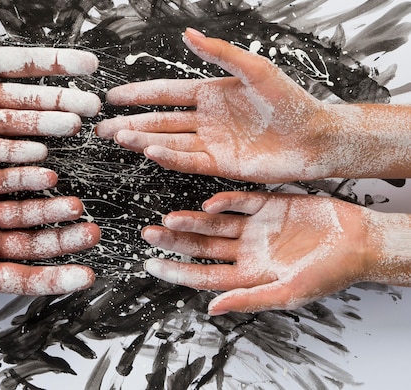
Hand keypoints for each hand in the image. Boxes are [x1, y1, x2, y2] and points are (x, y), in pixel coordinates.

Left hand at [0, 0, 100, 161]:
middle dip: (63, 100)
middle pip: (31, 98)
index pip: (29, 64)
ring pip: (17, 125)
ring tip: (74, 126)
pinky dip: (15, 152)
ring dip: (46, 126)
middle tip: (92, 105)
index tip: (90, 64)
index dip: (60, 63)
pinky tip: (39, 153)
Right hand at [0, 166, 99, 357]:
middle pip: (35, 243)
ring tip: (74, 205)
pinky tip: (46, 175)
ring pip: (25, 211)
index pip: (27, 278)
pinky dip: (24, 178)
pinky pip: (3, 181)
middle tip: (92, 233)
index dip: (58, 278)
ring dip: (50, 208)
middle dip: (63, 240)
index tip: (87, 276)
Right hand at [95, 28, 338, 182]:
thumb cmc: (292, 101)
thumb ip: (220, 53)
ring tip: (118, 137)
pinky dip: (169, 157)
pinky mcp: (221, 165)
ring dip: (142, 140)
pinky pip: (188, 160)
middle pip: (159, 121)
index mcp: (210, 94)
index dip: (138, 94)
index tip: (113, 96)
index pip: (165, 93)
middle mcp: (205, 119)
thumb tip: (187, 33)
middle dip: (130, 123)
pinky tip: (150, 151)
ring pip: (168, 141)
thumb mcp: (255, 69)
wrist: (316, 137)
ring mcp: (211, 143)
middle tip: (102, 127)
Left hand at [141, 191, 376, 314]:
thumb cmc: (331, 273)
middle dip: (175, 242)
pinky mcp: (268, 204)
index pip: (204, 275)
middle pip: (202, 247)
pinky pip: (239, 201)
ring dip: (192, 221)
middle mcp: (247, 250)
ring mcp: (255, 227)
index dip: (176, 272)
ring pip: (214, 224)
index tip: (151, 265)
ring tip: (169, 219)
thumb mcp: (289, 292)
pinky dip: (223, 202)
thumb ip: (249, 299)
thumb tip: (213, 309)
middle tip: (149, 234)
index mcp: (249, 275)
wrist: (361, 242)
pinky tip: (208, 205)